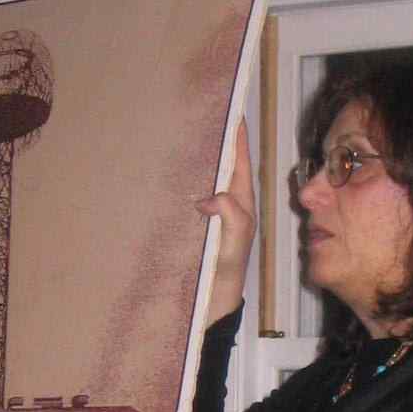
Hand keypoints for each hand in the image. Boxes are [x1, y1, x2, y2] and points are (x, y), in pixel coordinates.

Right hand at [199, 120, 256, 324]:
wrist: (214, 299)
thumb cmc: (228, 272)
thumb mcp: (234, 242)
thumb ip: (229, 216)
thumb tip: (208, 198)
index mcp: (241, 203)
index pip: (240, 163)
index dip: (238, 139)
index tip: (234, 112)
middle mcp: (228, 203)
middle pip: (224, 165)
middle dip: (218, 141)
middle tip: (206, 115)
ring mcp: (213, 213)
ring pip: (208, 178)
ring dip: (200, 159)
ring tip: (186, 135)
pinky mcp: (198, 224)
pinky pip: (193, 195)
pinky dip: (185, 181)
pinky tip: (171, 173)